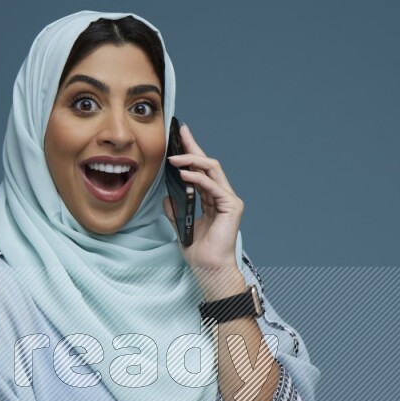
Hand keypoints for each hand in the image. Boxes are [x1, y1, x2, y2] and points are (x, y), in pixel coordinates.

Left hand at [162, 123, 244, 289]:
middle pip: (208, 164)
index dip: (191, 152)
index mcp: (212, 200)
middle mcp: (223, 197)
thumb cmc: (199, 252)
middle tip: (180, 131)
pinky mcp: (232, 206)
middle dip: (193, 146)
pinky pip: (212, 185)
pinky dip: (197, 178)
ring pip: (212, 169)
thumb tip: (167, 197)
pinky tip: (184, 174)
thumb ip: (176, 211)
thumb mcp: (181, 226)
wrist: (209, 269)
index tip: (180, 136)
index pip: (201, 171)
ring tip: (174, 157)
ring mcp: (229, 200)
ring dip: (192, 160)